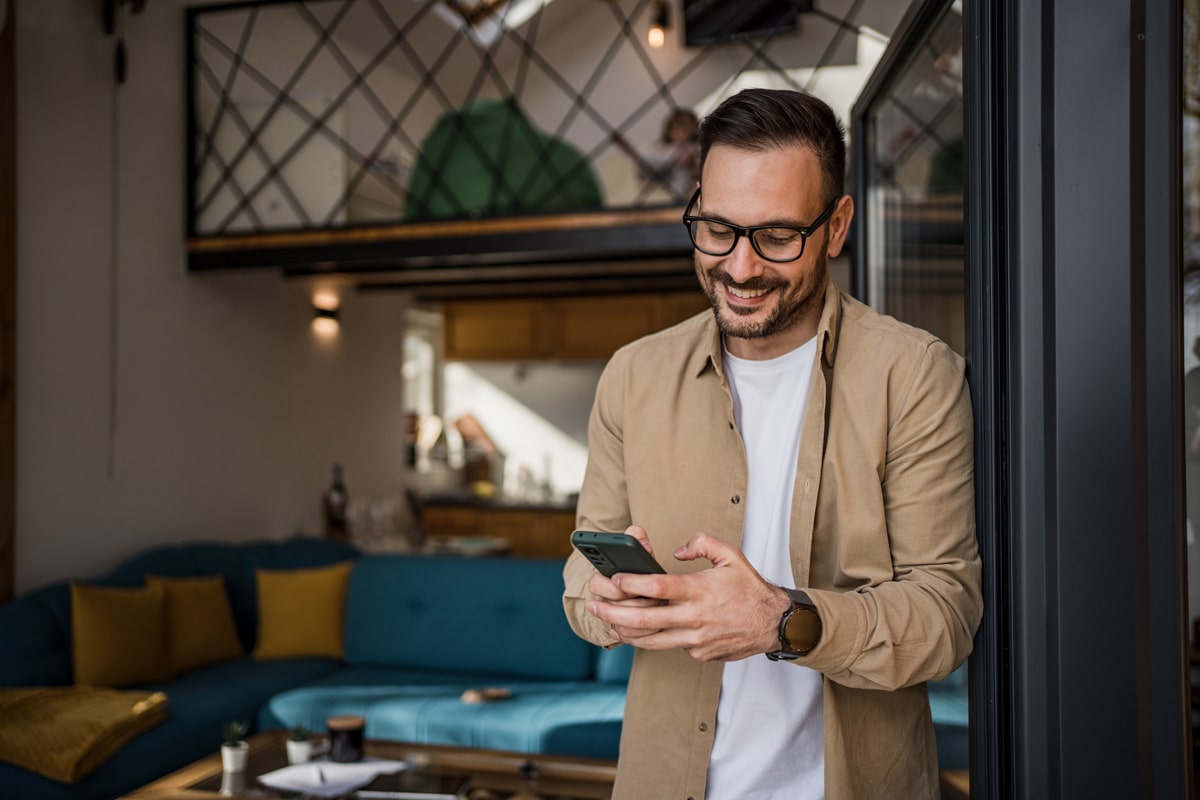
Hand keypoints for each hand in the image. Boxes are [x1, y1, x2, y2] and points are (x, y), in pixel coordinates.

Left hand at [586, 532, 790, 661]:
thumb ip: (702, 543)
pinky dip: (654, 639)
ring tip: (607, 622)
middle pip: (644, 620)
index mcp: (699, 591)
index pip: (658, 587)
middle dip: (613, 612)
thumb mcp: (731, 556)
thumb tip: (677, 551)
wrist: (774, 624)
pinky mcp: (699, 654)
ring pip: (651, 641)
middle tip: (593, 605)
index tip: (614, 579)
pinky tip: (639, 632)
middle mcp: (694, 618)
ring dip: (624, 632)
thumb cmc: (750, 588)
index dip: (632, 584)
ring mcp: (696, 640)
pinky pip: (671, 646)